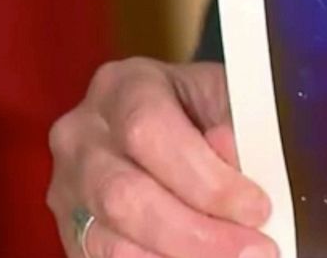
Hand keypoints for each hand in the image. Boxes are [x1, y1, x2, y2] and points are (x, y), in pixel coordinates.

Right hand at [46, 57, 277, 257]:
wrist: (176, 120)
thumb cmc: (207, 109)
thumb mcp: (230, 100)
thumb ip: (239, 131)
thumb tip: (239, 170)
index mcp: (124, 86)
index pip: (150, 131)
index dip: (206, 179)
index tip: (257, 208)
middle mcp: (82, 135)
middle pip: (125, 196)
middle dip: (196, 233)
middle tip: (256, 250)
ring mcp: (69, 189)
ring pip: (113, 243)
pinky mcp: (72, 233)